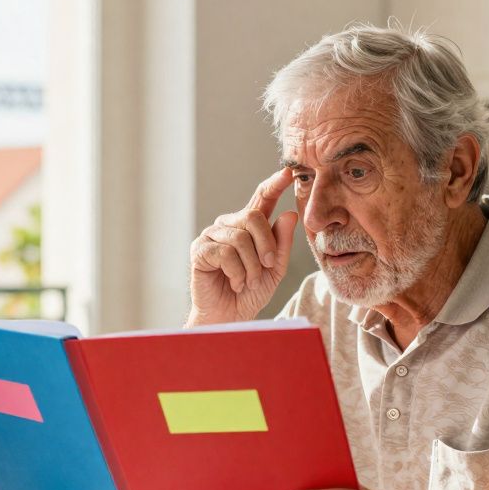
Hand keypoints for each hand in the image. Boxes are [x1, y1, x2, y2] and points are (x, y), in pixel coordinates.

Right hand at [187, 168, 298, 325]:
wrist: (230, 317)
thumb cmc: (250, 292)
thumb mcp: (275, 269)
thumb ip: (282, 243)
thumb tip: (288, 214)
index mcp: (248, 226)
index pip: (262, 198)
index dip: (274, 184)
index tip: (289, 172)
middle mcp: (229, 225)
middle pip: (253, 217)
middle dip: (266, 245)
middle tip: (268, 267)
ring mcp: (212, 236)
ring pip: (240, 237)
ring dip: (251, 265)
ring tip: (249, 282)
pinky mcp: (199, 250)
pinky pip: (224, 252)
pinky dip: (236, 272)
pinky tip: (234, 282)